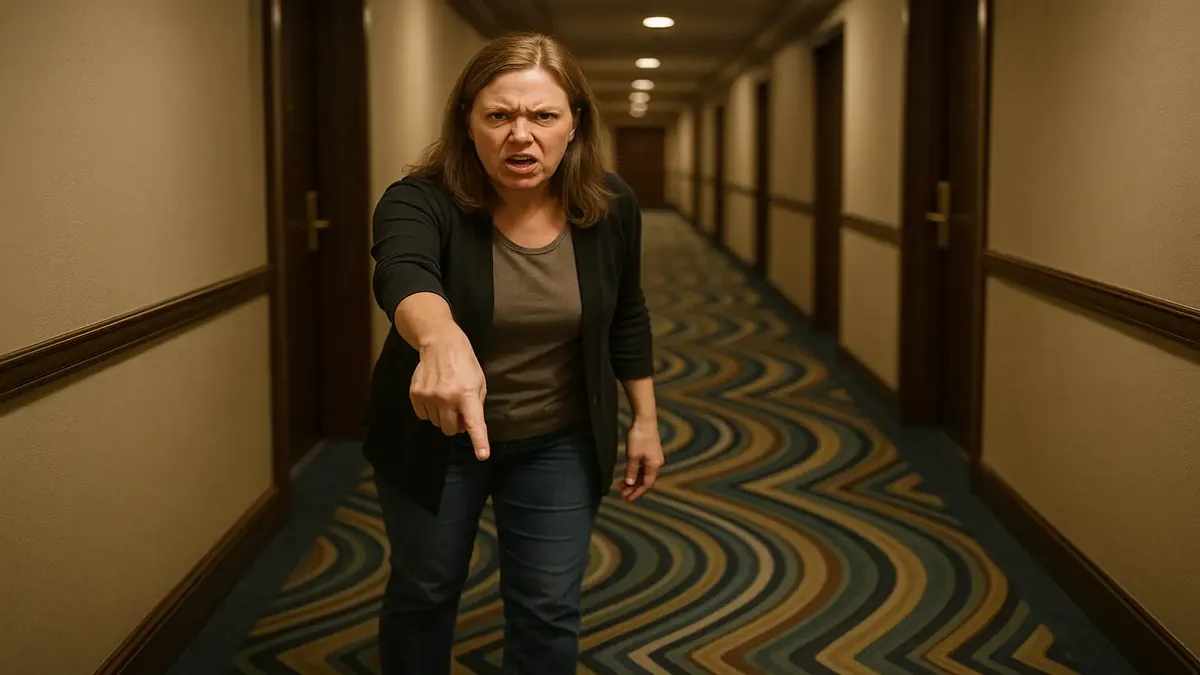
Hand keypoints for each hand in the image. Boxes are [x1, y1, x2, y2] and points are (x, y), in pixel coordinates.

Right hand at [409, 327, 489, 459]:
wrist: (440, 344)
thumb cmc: (464, 364)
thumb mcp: (479, 382)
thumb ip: (476, 406)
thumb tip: (467, 426)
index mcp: (467, 395)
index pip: (474, 423)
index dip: (479, 441)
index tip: (482, 455)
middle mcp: (447, 398)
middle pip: (450, 430)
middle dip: (455, 424)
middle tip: (458, 409)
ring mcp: (429, 397)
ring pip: (436, 424)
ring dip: (442, 416)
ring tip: (446, 397)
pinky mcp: (415, 394)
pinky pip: (423, 416)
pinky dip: (429, 411)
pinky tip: (434, 396)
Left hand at [621, 418, 663, 501]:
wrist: (645, 420)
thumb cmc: (639, 437)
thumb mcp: (633, 456)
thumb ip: (631, 471)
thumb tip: (629, 484)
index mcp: (654, 466)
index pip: (646, 484)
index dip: (637, 493)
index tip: (628, 499)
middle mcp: (656, 463)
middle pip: (645, 480)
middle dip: (633, 488)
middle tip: (622, 494)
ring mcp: (653, 458)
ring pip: (643, 474)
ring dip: (633, 480)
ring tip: (621, 485)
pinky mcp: (650, 452)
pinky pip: (643, 467)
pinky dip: (635, 472)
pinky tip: (627, 474)